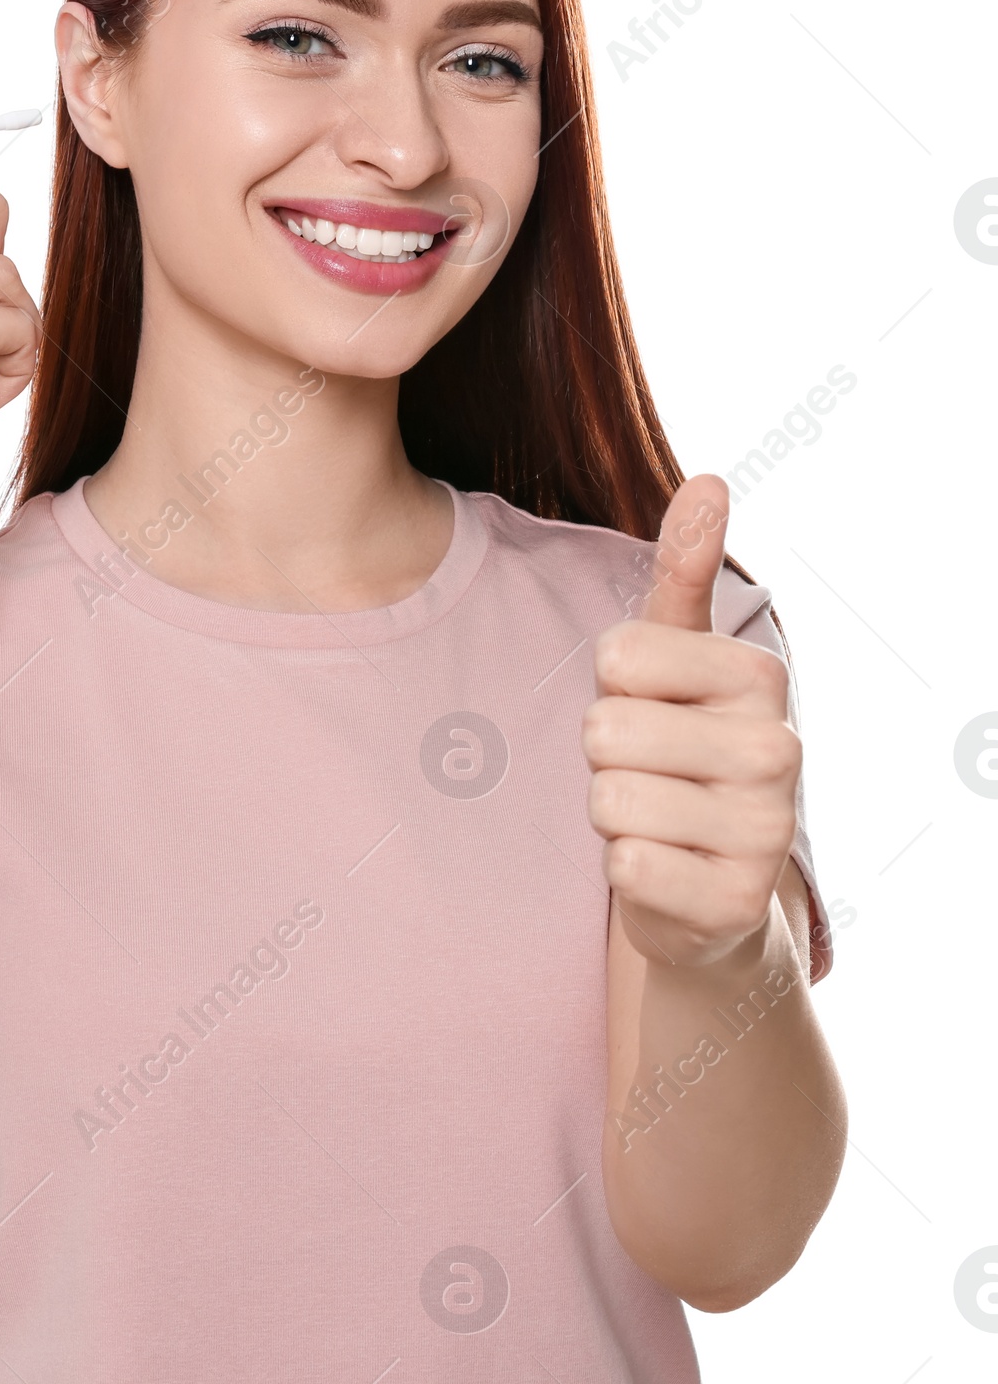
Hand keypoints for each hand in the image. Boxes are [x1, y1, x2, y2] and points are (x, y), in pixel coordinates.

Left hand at [582, 474, 800, 970]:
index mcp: (760, 677)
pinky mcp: (736, 904)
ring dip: (611, 812)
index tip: (650, 707)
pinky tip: (664, 868)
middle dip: (605, 754)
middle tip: (649, 772)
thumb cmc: (676, 748)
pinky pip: (625, 864)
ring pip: (609, 798)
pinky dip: (624, 869)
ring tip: (656, 818)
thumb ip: (683, 570)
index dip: (611, 686)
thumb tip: (706, 478)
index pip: (616, 655)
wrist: (708, 886)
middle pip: (605, 728)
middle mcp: (779, 750)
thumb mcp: (678, 656)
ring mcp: (766, 831)